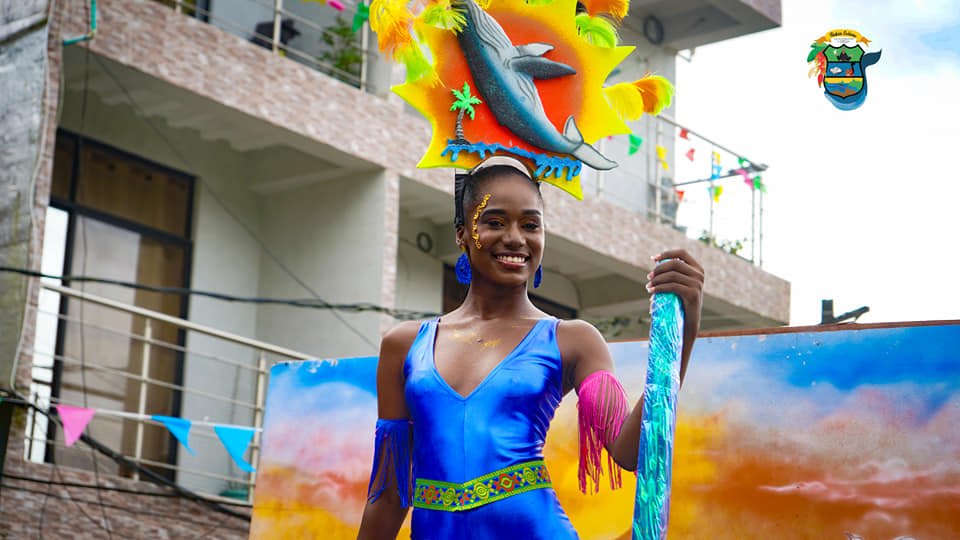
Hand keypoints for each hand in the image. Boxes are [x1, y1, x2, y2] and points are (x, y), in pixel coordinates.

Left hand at [646, 249, 703, 380]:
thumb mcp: (676, 285)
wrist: (687, 323)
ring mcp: (698, 284)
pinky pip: (672, 286)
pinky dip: (660, 288)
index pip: (681, 253)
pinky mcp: (693, 294)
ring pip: (672, 275)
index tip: (653, 259)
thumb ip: (670, 273)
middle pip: (674, 264)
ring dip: (657, 280)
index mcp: (697, 269)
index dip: (666, 253)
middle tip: (648, 278)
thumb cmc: (678, 303)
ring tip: (648, 287)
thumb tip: (655, 261)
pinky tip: (652, 292)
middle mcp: (699, 275)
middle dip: (658, 269)